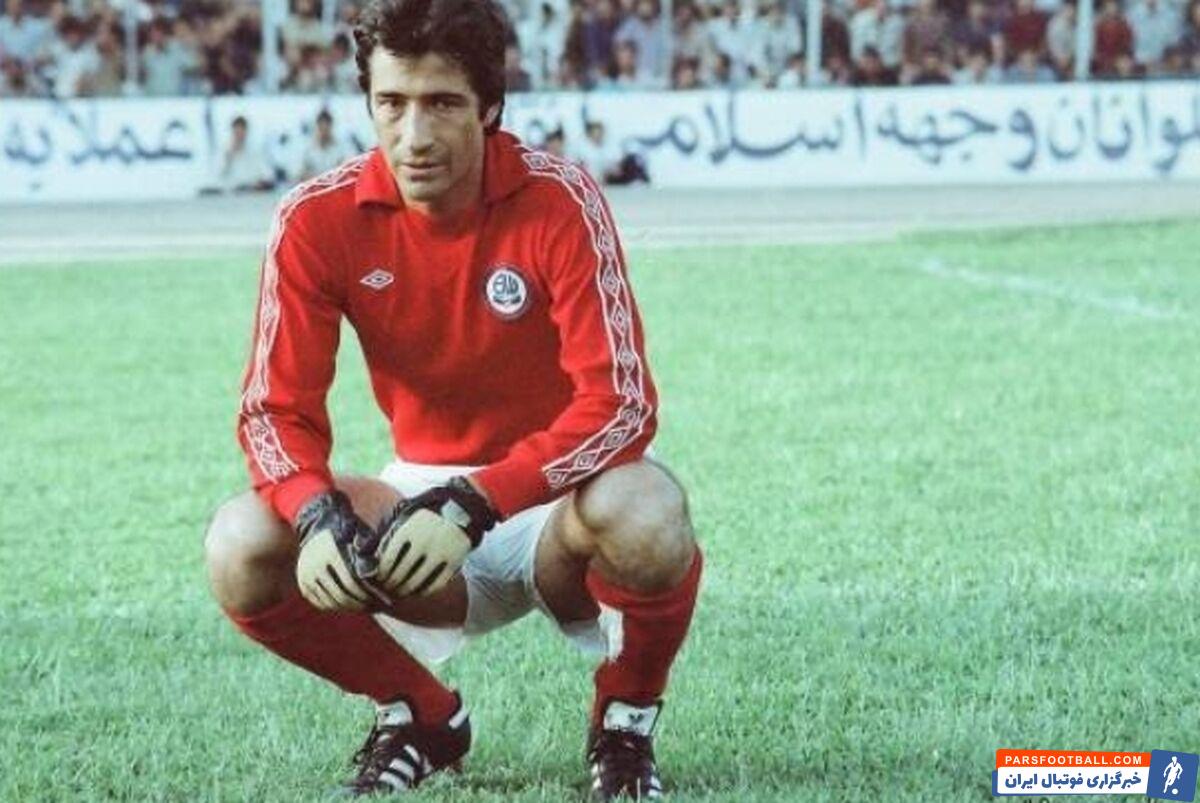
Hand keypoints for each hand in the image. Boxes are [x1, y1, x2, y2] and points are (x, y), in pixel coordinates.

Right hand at [293, 491, 385, 611]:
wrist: (315, 523)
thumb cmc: (344, 528)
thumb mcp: (357, 533)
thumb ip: (366, 549)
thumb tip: (373, 572)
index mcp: (330, 554)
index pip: (351, 582)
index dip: (366, 592)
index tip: (379, 597)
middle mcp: (314, 566)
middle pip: (340, 594)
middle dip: (359, 602)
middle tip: (372, 605)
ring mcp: (306, 576)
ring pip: (330, 600)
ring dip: (348, 606)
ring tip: (362, 606)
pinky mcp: (303, 584)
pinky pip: (320, 602)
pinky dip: (335, 606)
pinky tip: (348, 605)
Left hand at [368, 477, 498, 597]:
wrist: (462, 509)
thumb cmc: (427, 517)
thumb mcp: (407, 518)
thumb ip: (389, 535)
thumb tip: (370, 556)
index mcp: (409, 530)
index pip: (389, 560)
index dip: (382, 574)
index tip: (380, 579)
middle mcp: (423, 542)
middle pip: (401, 573)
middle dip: (391, 584)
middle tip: (388, 588)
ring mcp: (440, 553)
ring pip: (417, 582)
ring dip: (406, 590)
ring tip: (401, 592)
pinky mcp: (453, 562)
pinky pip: (435, 584)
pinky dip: (425, 591)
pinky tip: (418, 591)